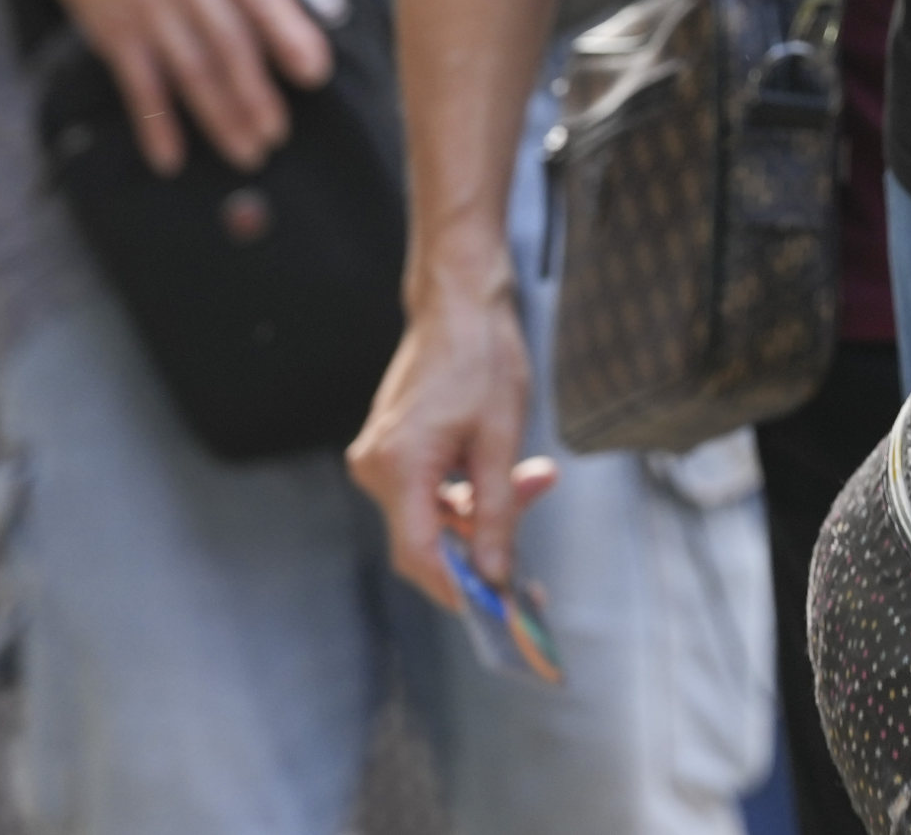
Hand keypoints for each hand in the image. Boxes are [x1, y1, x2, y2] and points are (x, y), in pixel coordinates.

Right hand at [17, 0, 330, 172]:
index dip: (289, 36)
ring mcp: (144, 3)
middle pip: (226, 41)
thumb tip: (305, 43)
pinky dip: (155, 124)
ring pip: (189, 70)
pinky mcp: (112, 31)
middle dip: (255, 93)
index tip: (314, 74)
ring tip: (246, 151)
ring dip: (219, 116)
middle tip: (276, 134)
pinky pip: (139, 86)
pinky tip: (172, 158)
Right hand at [348, 277, 556, 607]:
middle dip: (482, 542)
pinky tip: (503, 473)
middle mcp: (376, 468)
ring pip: (431, 517)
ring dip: (481, 512)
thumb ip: (496, 511)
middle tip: (534, 534)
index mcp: (399, 466)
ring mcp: (379, 459)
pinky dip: (465, 493)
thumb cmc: (482, 358)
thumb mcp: (502, 439)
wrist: (458, 304)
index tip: (498, 606)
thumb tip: (495, 573)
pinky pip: (427, 494)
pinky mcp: (391, 451)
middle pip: (427, 539)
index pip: (419, 554)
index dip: (458, 588)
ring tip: (533, 478)